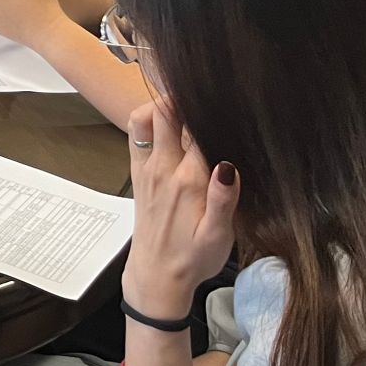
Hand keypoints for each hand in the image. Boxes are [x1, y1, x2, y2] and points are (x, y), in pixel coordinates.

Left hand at [122, 95, 238, 318]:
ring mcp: (147, 167)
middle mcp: (163, 167)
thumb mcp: (219, 236)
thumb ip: (224, 200)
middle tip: (203, 89)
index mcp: (188, 179)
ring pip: (145, 119)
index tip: (225, 95)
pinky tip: (168, 120)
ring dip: (161, 103)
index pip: (197, 129)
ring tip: (185, 101)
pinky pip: (137, 134)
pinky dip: (149, 118)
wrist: (157, 275)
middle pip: (166, 114)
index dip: (209, 108)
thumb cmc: (194, 257)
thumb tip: (228, 165)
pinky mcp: (138, 172)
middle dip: (181, 95)